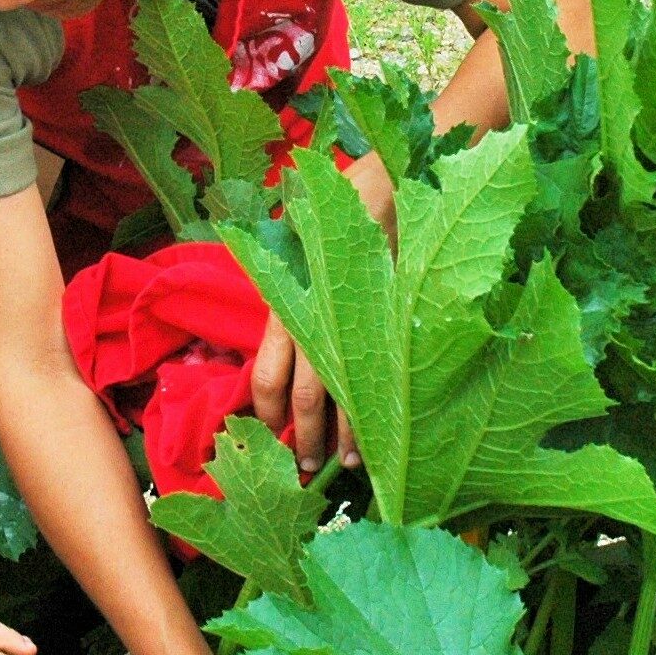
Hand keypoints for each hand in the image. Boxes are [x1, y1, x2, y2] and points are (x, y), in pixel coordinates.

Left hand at [248, 155, 390, 474]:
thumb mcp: (303, 259)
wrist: (389, 184)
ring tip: (351, 463)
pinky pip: (380, 375)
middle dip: (305, 440)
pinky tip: (386, 428)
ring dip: (346, 435)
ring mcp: (350, 321)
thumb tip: (289, 356)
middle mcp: (311, 319)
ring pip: (343, 394)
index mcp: (286, 307)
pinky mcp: (385, 319)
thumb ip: (294, 303)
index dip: (267, 416)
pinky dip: (379, 408)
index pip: (266, 378)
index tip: (276, 440)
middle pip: (302, 398)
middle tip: (310, 470)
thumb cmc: (339, 222)